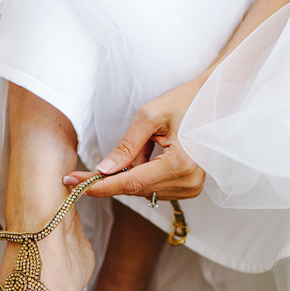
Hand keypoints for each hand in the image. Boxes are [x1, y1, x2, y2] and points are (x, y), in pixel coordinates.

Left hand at [62, 76, 206, 201]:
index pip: (131, 183)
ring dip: (133, 172)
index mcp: (180, 164)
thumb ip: (125, 147)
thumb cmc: (183, 102)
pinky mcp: (190, 188)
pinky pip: (154, 187)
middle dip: (113, 178)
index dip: (100, 186)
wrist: (214, 100)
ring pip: (143, 190)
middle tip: (89, 169)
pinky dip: (144, 174)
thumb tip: (103, 171)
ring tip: (149, 144)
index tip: (75, 184)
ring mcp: (191, 187)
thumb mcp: (149, 117)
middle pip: (135, 188)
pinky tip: (153, 154)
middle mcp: (188, 182)